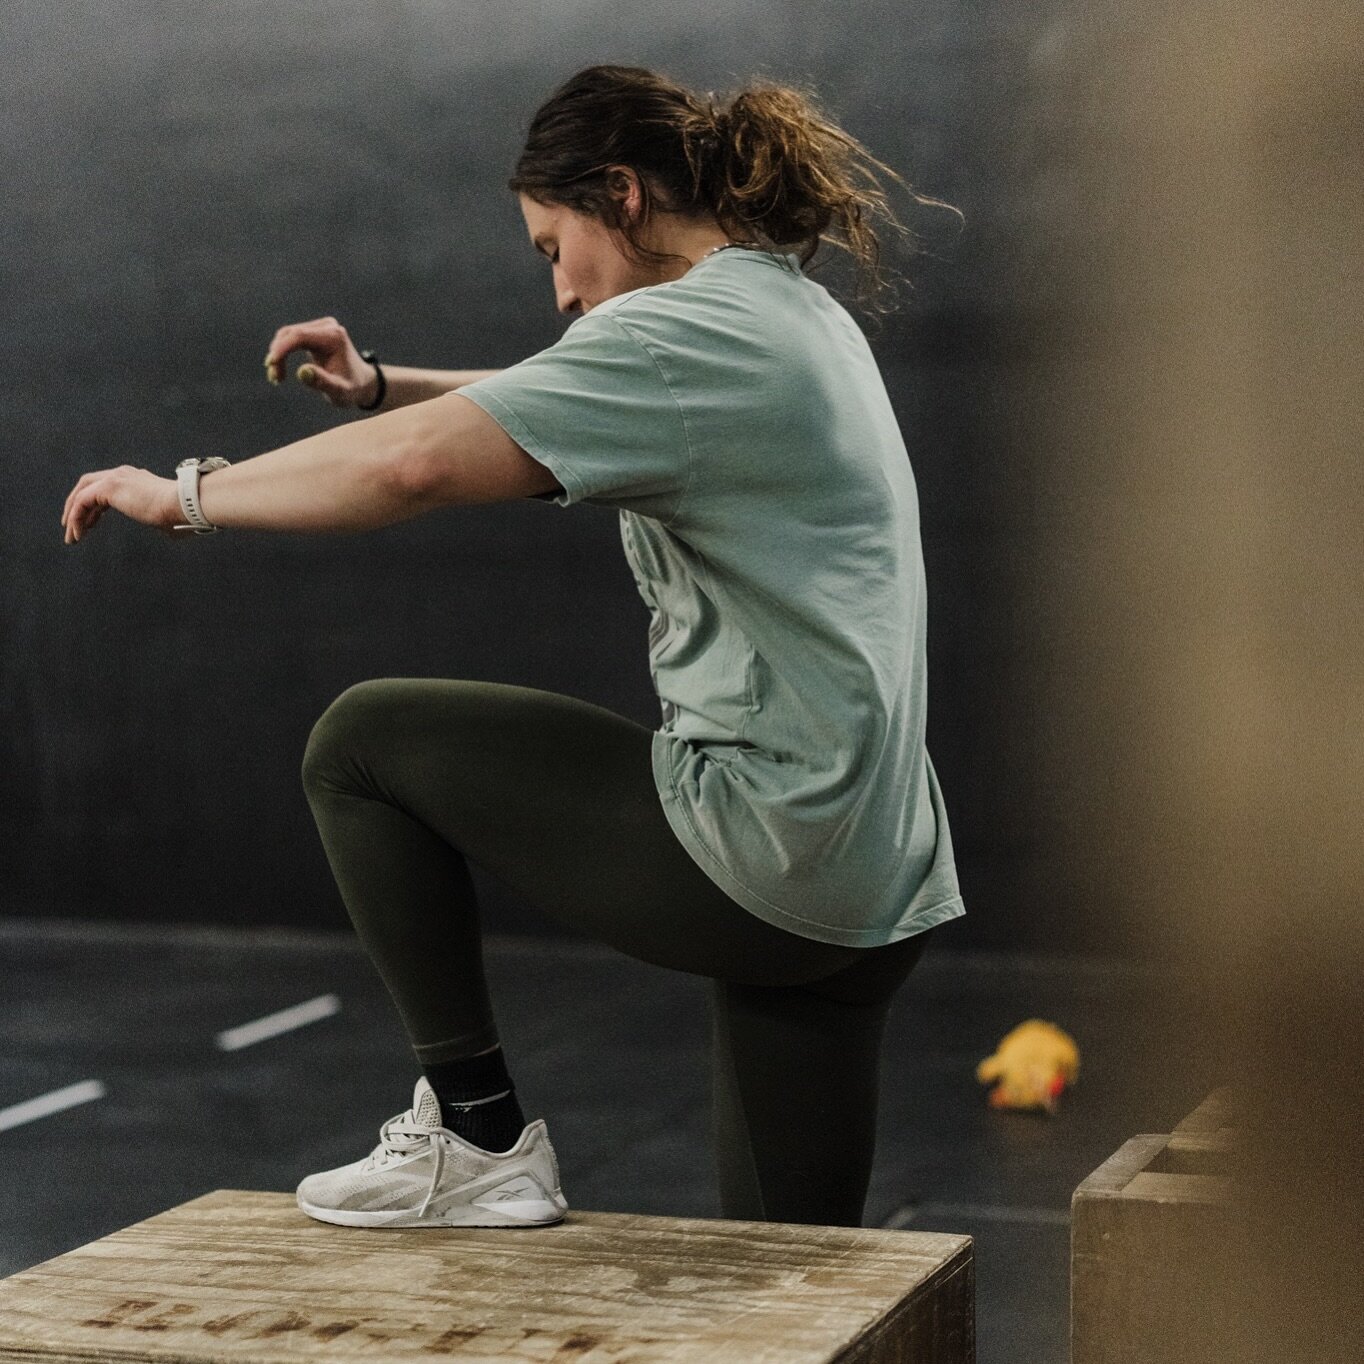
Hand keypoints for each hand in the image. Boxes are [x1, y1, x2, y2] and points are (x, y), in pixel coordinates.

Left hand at [62, 466, 183, 543]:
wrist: (184, 504)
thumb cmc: (182, 513)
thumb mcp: (166, 515)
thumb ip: (162, 518)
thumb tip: (172, 531)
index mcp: (135, 478)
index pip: (104, 487)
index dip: (94, 507)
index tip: (91, 524)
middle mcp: (122, 474)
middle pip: (86, 484)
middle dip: (76, 506)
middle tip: (71, 526)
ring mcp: (114, 478)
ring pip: (81, 493)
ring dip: (73, 515)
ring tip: (71, 536)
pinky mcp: (108, 487)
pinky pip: (82, 502)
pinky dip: (76, 518)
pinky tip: (78, 533)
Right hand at [264, 316, 377, 408]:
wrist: (363, 384)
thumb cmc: (352, 389)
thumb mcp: (340, 392)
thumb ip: (323, 382)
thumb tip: (302, 372)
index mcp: (334, 337)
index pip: (299, 336)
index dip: (281, 349)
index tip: (270, 366)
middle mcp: (327, 326)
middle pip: (291, 334)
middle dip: (278, 354)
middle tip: (274, 379)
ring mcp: (321, 326)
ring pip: (287, 335)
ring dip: (278, 355)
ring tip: (277, 378)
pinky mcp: (315, 331)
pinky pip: (291, 338)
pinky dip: (282, 353)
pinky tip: (280, 371)